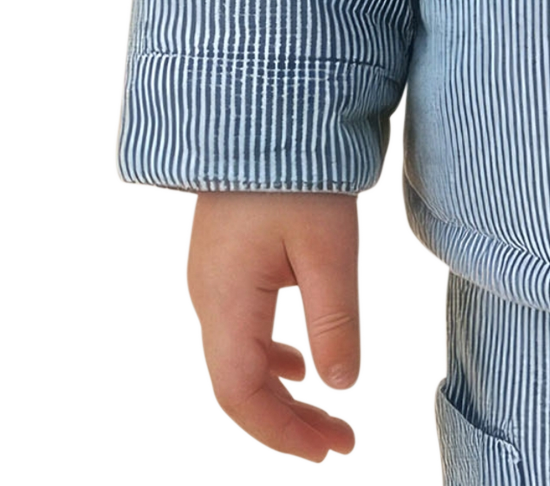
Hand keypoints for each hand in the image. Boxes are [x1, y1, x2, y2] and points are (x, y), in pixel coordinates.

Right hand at [188, 191, 360, 461]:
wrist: (262, 102)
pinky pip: (241, 329)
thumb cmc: (296, 168)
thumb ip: (334, 318)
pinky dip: (272, 358)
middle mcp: (207, 296)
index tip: (331, 447)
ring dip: (281, 393)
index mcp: (225, 299)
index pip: (241, 394)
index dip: (283, 431)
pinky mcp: (226, 260)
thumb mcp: (328, 245)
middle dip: (286, 421)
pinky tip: (301, 363)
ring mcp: (212, 279)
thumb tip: (341, 385)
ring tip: (327, 415)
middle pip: (237, 385)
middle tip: (341, 441)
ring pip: (238, 359)